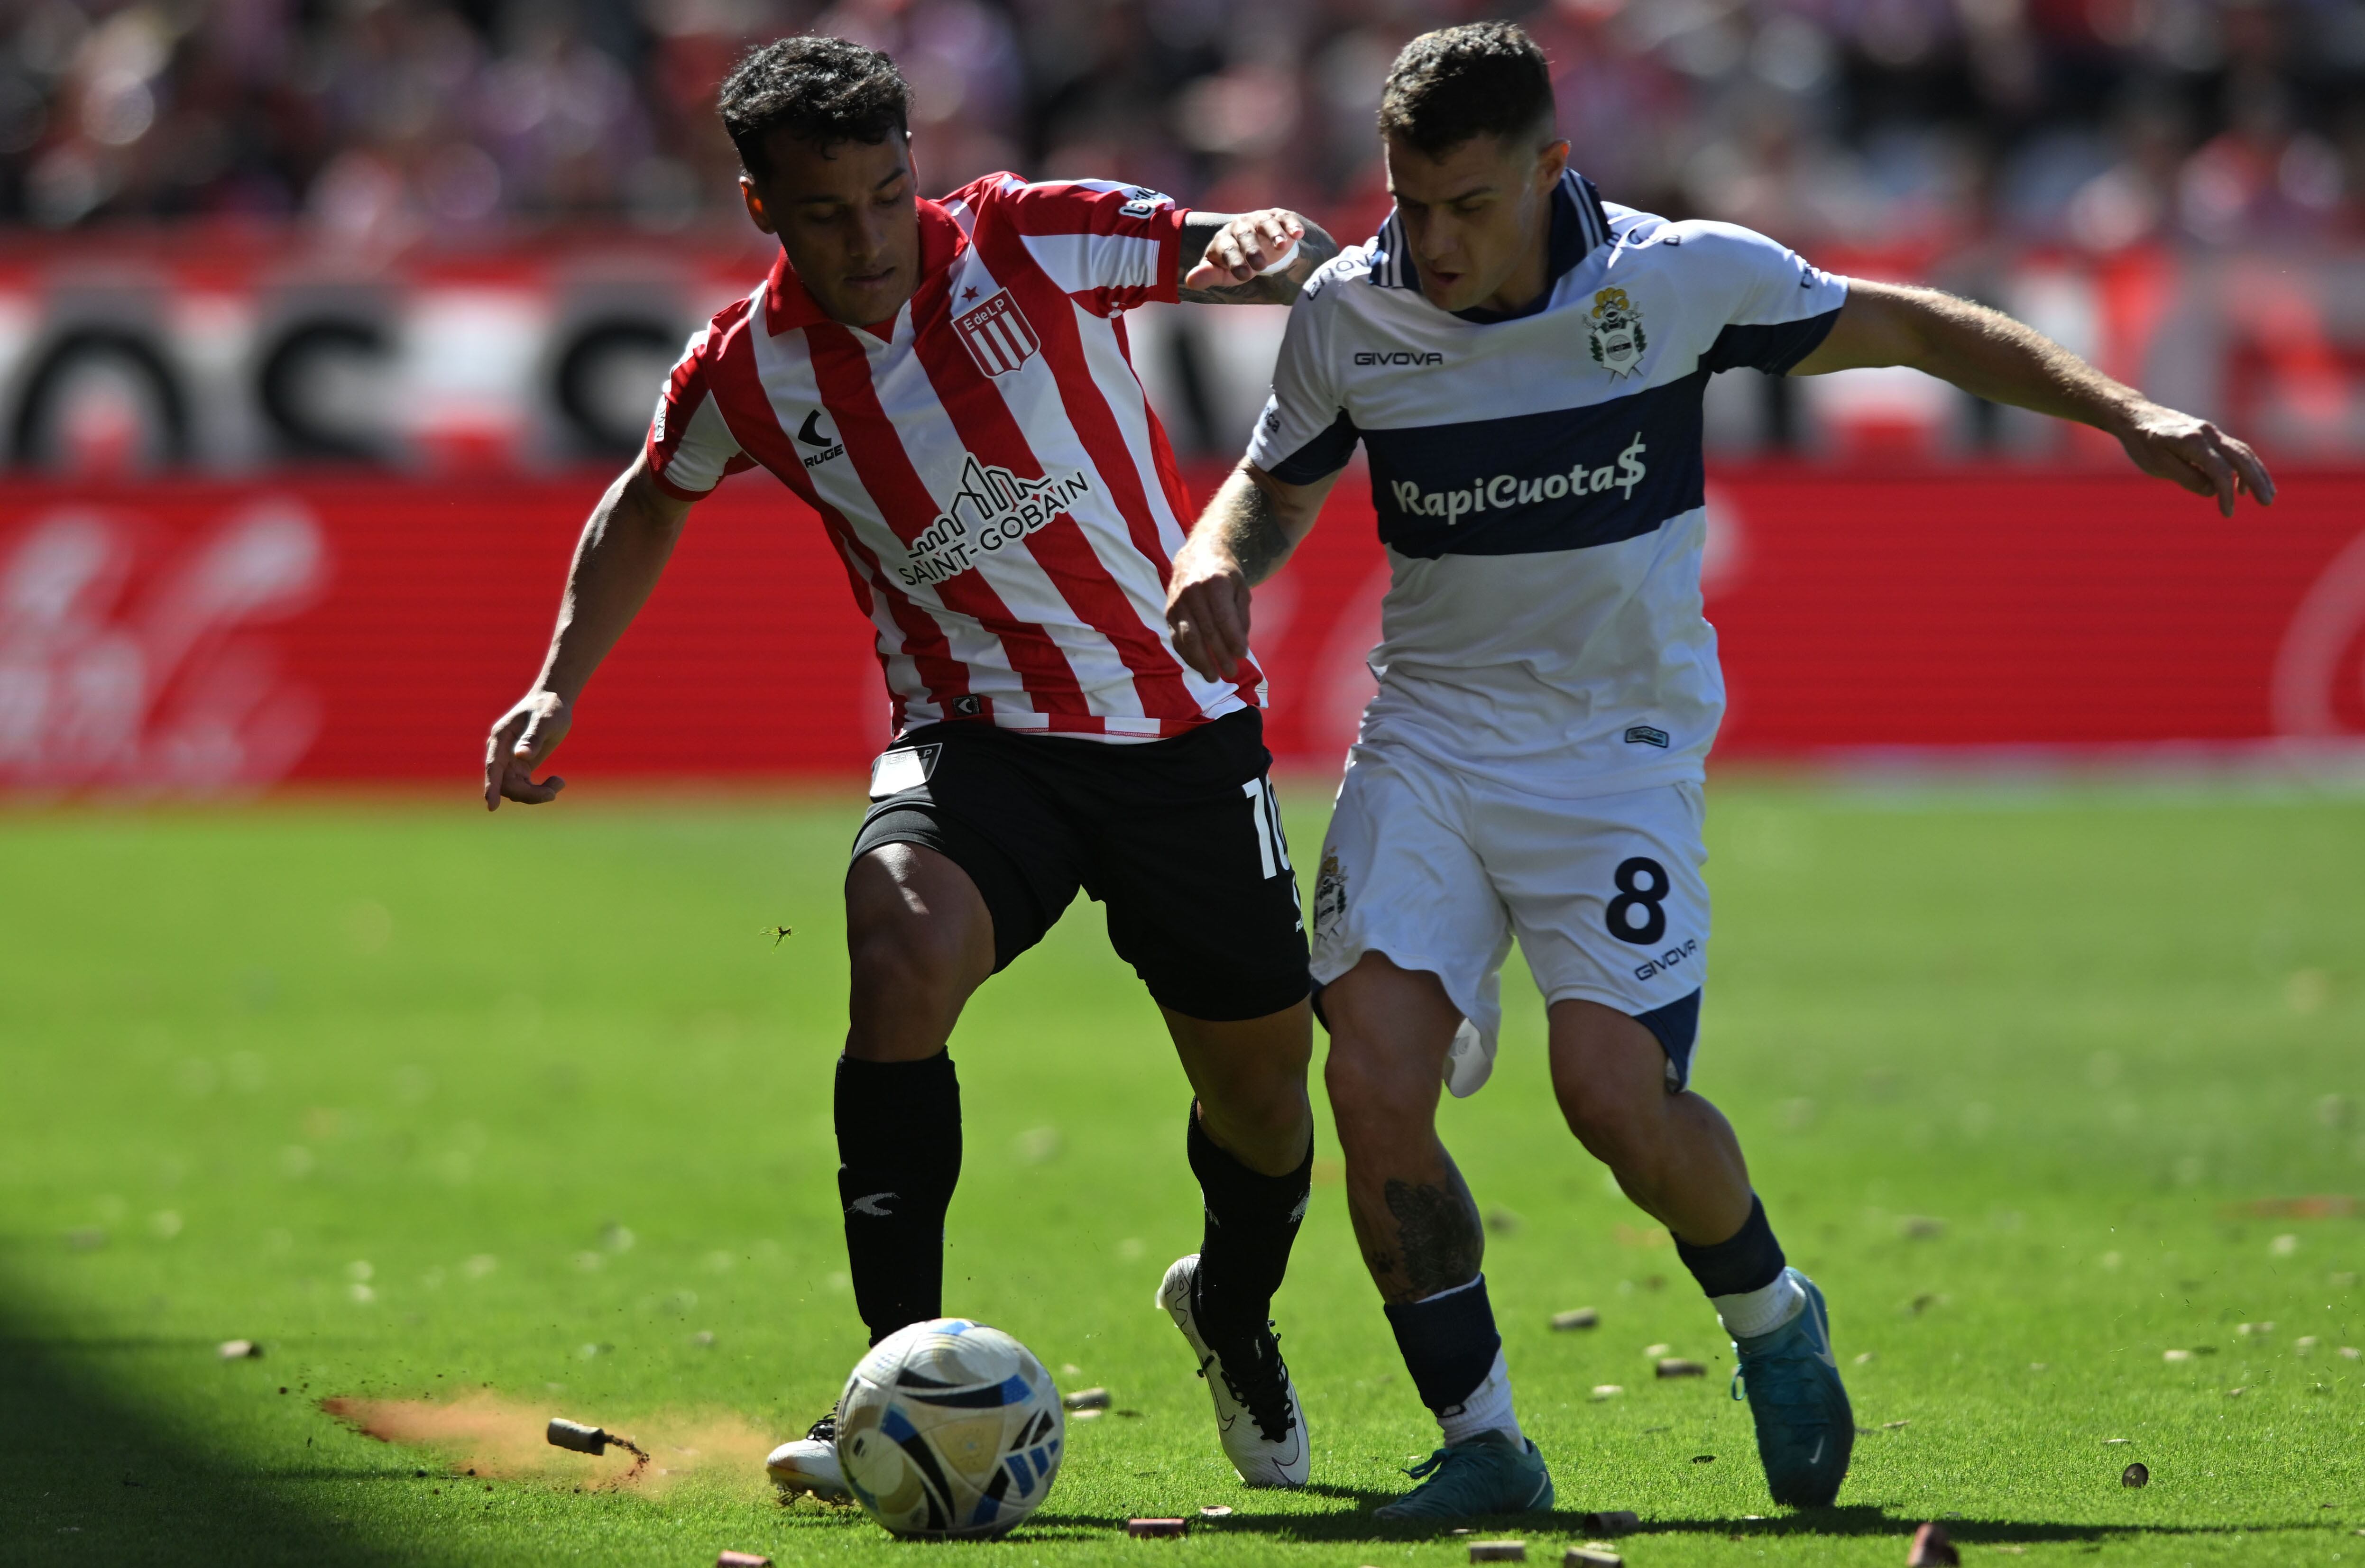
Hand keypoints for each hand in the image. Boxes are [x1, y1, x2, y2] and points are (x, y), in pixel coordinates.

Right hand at [483, 689, 570, 809]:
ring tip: (560, 783)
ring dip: (536, 793)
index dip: (492, 787)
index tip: (492, 806)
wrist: (554, 702)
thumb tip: (521, 756)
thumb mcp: (545, 720)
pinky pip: (525, 787)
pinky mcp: (521, 768)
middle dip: (528, 793)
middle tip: (553, 793)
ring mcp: (510, 761)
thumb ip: (533, 737)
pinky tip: (558, 781)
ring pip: (516, 789)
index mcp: (500, 738)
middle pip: (505, 784)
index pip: (493, 767)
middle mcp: (501, 752)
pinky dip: (541, 789)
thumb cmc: (549, 707)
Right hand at [1165, 540, 1252, 681]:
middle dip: (1219, 656)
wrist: (1197, 555)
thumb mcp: (1241, 588)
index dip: (1232, 640)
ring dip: (1201, 661)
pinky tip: (1199, 666)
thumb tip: (1239, 648)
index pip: (1223, 618)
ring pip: (1187, 638)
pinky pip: (1176, 639)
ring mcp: (1177, 602)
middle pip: (1206, 631)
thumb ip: (1241, 616)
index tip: (1242, 656)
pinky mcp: (1168, 612)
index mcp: (1214, 583)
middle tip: (1231, 672)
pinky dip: (1188, 656)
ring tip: (1213, 677)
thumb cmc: (1225, 574)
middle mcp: (1192, 592)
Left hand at [1185, 209, 1302, 291]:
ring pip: (1266, 223)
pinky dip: (1291, 224)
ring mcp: (1260, 219)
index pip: (1227, 249)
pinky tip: (1298, 234)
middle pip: (1245, 235)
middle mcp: (1240, 226)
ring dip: (1274, 233)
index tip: (1243, 275)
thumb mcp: (1222, 271)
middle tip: (1261, 266)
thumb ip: (1208, 275)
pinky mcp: (1278, 217)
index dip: (1234, 261)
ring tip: (1282, 246)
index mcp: (1224, 239)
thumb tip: (1189, 281)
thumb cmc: (1236, 262)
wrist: (1257, 245)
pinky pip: (1285, 218)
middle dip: (1252, 250)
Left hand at [2112, 403, 2275, 517]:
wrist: (2136, 416)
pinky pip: (2234, 450)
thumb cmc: (2142, 443)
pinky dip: (2244, 466)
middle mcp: (2207, 433)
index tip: (2228, 513)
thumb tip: (2213, 491)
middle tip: (2268, 503)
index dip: (2226, 493)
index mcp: (2192, 441)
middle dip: (2257, 481)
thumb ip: (2186, 478)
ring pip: (2243, 452)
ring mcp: (2211, 432)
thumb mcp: (2157, 465)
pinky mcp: (2210, 435)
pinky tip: (2241, 487)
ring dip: (2257, 474)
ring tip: (2267, 495)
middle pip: (2241, 458)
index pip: (2219, 470)